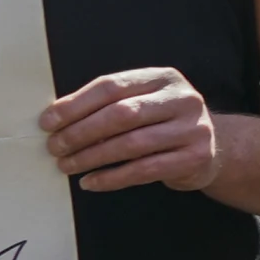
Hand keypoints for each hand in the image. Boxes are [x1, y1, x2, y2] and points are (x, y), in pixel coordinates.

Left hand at [42, 66, 221, 194]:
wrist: (211, 149)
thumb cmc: (163, 124)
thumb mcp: (143, 103)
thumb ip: (110, 105)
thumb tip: (58, 119)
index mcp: (163, 78)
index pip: (111, 87)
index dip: (75, 105)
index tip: (48, 122)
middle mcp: (182, 99)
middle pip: (121, 114)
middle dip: (81, 132)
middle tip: (55, 147)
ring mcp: (193, 129)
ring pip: (131, 144)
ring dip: (92, 157)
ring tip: (67, 165)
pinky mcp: (195, 158)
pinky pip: (145, 170)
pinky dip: (112, 178)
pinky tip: (90, 182)